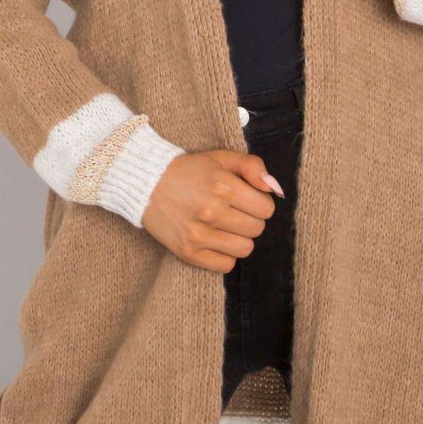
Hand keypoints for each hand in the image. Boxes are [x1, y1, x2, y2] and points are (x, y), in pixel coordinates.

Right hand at [141, 149, 282, 271]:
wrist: (146, 184)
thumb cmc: (188, 170)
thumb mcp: (221, 158)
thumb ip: (252, 167)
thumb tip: (276, 189)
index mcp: (224, 186)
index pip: (266, 209)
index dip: (259, 203)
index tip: (246, 199)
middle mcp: (213, 212)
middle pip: (257, 229)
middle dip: (250, 219)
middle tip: (234, 211)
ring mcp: (200, 235)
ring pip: (245, 249)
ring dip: (239, 238)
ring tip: (225, 227)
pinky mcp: (188, 252)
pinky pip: (226, 265)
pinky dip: (225, 255)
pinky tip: (215, 240)